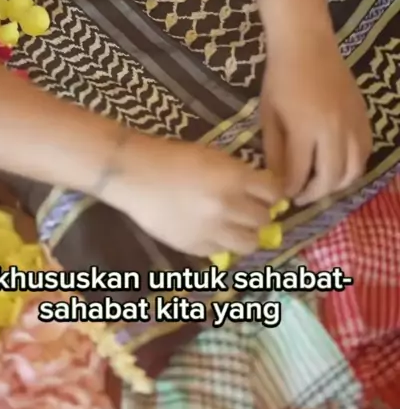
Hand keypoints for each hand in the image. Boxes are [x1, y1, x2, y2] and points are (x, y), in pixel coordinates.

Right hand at [102, 135, 281, 256]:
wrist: (135, 174)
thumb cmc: (174, 157)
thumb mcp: (214, 156)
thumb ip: (240, 174)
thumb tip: (261, 192)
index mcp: (235, 179)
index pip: (274, 193)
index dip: (272, 193)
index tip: (266, 194)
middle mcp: (228, 207)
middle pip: (264, 219)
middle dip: (259, 213)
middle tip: (249, 209)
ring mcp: (212, 230)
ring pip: (250, 243)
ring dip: (246, 233)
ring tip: (235, 226)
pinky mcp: (195, 246)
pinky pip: (222, 251)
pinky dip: (221, 243)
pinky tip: (211, 231)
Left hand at [260, 30, 371, 205]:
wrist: (307, 45)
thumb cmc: (280, 77)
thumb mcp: (269, 115)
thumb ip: (274, 150)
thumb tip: (280, 179)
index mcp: (305, 129)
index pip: (300, 173)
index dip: (292, 189)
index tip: (284, 196)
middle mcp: (334, 130)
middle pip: (331, 177)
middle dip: (315, 193)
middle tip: (301, 196)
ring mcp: (353, 124)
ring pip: (354, 169)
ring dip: (337, 184)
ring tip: (321, 184)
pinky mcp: (364, 116)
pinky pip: (365, 152)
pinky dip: (353, 166)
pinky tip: (338, 165)